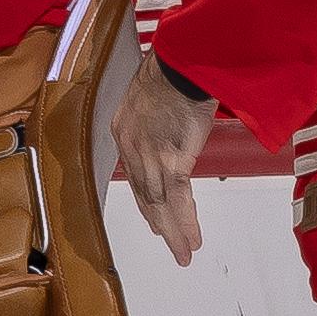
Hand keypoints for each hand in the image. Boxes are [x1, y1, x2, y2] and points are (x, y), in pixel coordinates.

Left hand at [113, 55, 216, 265]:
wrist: (182, 63)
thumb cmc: (175, 70)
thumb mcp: (154, 95)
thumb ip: (157, 119)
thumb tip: (172, 127)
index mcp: (123, 130)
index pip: (133, 174)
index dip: (144, 197)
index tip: (152, 216)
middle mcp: (130, 148)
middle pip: (144, 194)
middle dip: (157, 221)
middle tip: (167, 241)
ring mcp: (150, 156)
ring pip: (159, 203)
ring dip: (173, 231)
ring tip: (183, 251)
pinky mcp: (172, 160)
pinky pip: (178, 199)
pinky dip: (185, 222)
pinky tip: (192, 239)